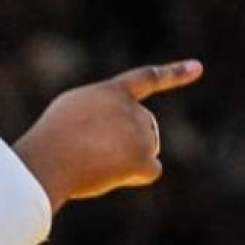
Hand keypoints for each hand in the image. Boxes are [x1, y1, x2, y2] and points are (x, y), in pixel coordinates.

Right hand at [12, 61, 202, 212]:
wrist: (46, 160)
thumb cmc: (50, 140)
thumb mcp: (72, 113)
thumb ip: (102, 114)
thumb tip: (121, 141)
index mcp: (110, 93)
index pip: (146, 79)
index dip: (173, 74)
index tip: (197, 68)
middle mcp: (130, 108)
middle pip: (145, 128)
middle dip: (127, 142)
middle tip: (91, 151)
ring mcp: (138, 132)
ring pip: (146, 150)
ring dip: (125, 161)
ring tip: (92, 161)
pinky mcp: (141, 157)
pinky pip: (150, 171)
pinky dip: (134, 177)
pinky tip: (110, 174)